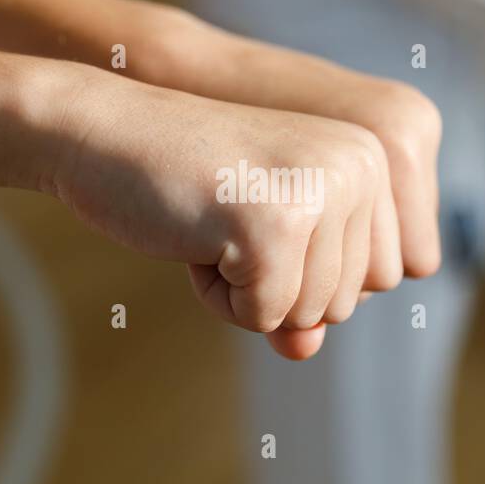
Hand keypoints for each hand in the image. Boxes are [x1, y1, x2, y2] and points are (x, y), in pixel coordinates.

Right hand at [16, 65, 403, 355]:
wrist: (103, 133)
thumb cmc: (185, 181)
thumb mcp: (264, 237)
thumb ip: (301, 295)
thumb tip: (307, 350)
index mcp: (374, 157)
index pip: (381, 277)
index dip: (309, 273)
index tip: (257, 216)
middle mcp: (361, 167)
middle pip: (346, 302)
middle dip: (275, 285)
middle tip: (226, 220)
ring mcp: (321, 193)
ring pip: (308, 317)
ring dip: (244, 290)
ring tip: (212, 224)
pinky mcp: (274, 226)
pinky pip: (262, 317)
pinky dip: (216, 296)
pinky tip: (194, 236)